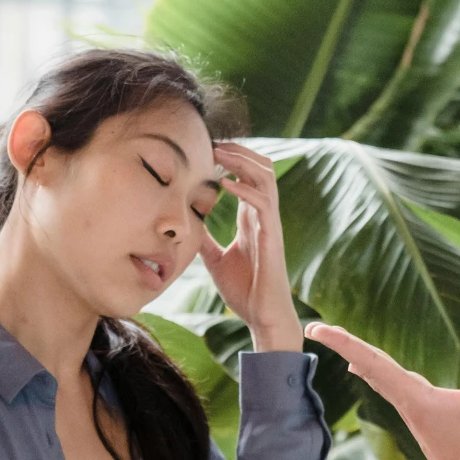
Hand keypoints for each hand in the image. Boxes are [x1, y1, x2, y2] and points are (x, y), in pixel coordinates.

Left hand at [200, 142, 301, 351]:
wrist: (262, 316)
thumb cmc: (245, 290)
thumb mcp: (216, 260)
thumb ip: (206, 240)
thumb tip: (187, 227)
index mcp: (252, 218)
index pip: (247, 176)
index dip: (231, 159)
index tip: (207, 149)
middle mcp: (263, 216)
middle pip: (261, 167)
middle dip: (239, 151)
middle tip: (213, 143)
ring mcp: (270, 224)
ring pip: (266, 177)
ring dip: (243, 161)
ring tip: (220, 154)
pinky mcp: (272, 236)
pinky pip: (263, 203)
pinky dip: (244, 189)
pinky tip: (224, 184)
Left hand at [302, 322, 459, 459]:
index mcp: (416, 398)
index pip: (374, 361)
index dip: (344, 341)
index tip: (316, 328)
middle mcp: (408, 404)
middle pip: (370, 366)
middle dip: (343, 344)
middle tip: (314, 326)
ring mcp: (414, 414)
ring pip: (380, 378)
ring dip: (361, 358)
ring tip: (340, 343)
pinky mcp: (423, 421)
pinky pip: (393, 387)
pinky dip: (379, 372)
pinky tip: (375, 372)